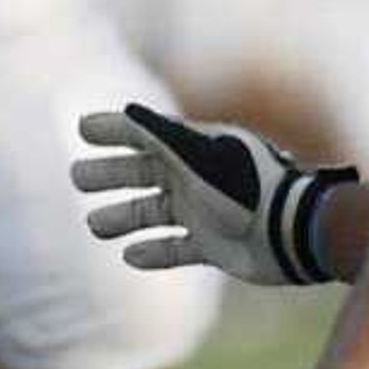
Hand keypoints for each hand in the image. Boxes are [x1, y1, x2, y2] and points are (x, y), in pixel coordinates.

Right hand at [73, 103, 354, 285]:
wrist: (289, 232)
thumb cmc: (247, 187)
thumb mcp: (201, 155)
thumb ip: (163, 136)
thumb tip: (128, 112)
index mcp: (193, 150)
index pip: (146, 135)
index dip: (114, 130)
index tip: (83, 129)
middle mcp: (195, 179)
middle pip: (142, 174)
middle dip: (109, 175)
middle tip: (79, 178)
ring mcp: (202, 213)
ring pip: (151, 214)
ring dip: (122, 218)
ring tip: (96, 225)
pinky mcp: (212, 247)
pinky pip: (175, 249)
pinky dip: (153, 253)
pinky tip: (131, 256)